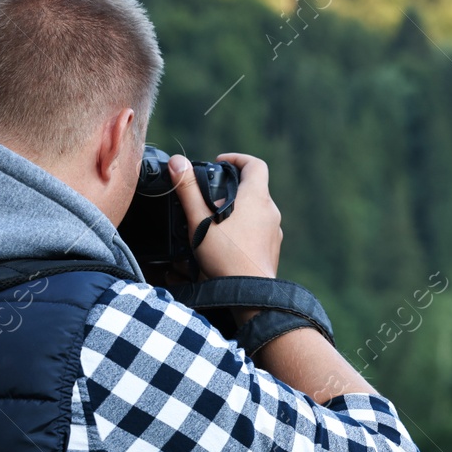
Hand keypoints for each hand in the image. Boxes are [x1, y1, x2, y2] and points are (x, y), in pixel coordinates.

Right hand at [169, 152, 281, 280]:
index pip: (255, 165)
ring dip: (240, 209)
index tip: (220, 163)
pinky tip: (228, 241)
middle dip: (233, 188)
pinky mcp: (272, 248)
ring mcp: (274, 231)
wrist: (248, 292)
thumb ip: (188, 189)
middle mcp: (270, 211)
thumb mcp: (199, 220)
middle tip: (212, 195)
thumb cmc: (224, 256)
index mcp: (256, 197)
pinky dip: (246, 228)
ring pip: (257, 210)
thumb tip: (177, 163)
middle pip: (255, 188)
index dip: (237, 159)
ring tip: (217, 220)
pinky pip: (260, 230)